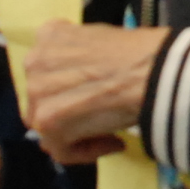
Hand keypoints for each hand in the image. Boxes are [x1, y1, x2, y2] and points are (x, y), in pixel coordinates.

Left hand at [23, 22, 168, 162]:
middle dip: (68, 112)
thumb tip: (83, 82)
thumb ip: (80, 56)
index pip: (47, 71)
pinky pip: (61, 149)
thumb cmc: (141, 53)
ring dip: (78, 134)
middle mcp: (35, 61)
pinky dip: (87, 152)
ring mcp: (37, 91)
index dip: (70, 88)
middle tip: (99, 116)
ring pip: (48, 127)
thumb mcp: (101, 39)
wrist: (154, 71)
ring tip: (109, 133)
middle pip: (43, 100)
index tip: (94, 95)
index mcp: (48, 36)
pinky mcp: (47, 120)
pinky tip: (114, 141)